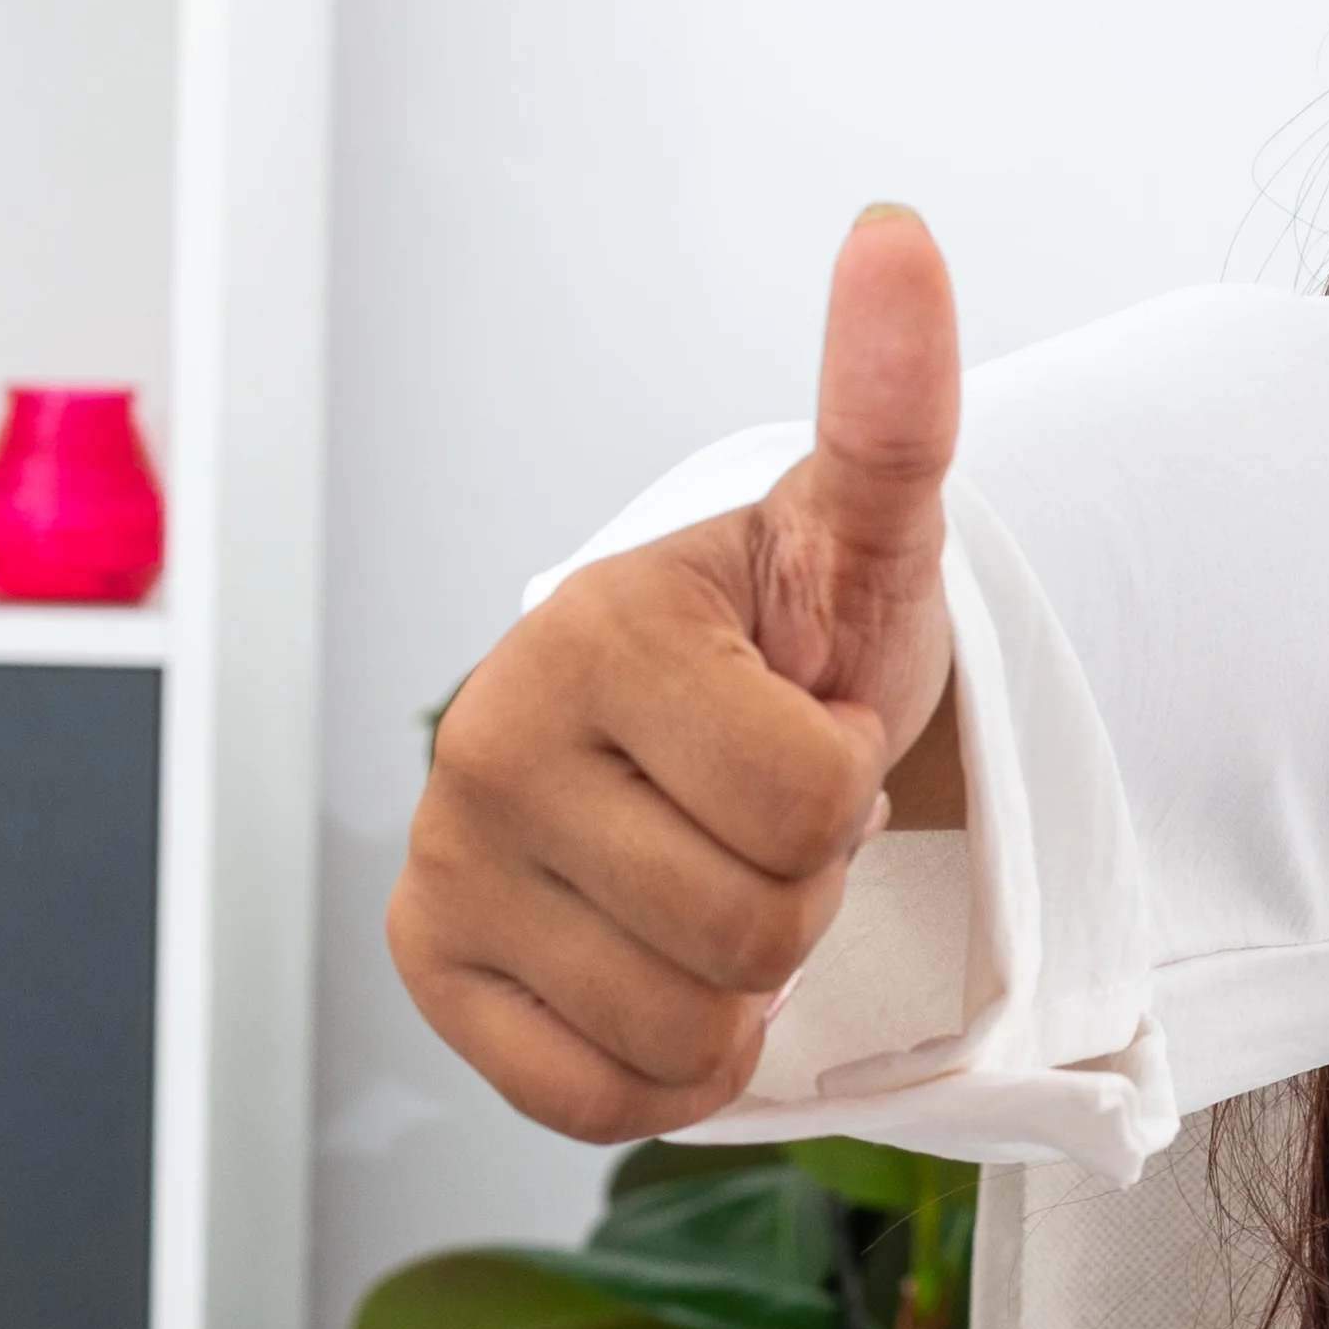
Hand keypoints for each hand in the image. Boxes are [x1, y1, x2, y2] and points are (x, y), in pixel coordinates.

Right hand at [389, 206, 966, 1138]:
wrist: (703, 727)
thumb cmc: (793, 640)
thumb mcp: (862, 535)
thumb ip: (891, 405)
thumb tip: (900, 230)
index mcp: (594, 629)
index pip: (814, 800)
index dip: (848, 782)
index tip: (807, 726)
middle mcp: (482, 743)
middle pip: (755, 929)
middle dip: (802, 889)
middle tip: (762, 818)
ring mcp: (439, 865)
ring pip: (688, 1032)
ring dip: (744, 988)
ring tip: (712, 879)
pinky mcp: (428, 972)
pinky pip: (599, 1099)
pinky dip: (664, 1067)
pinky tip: (656, 968)